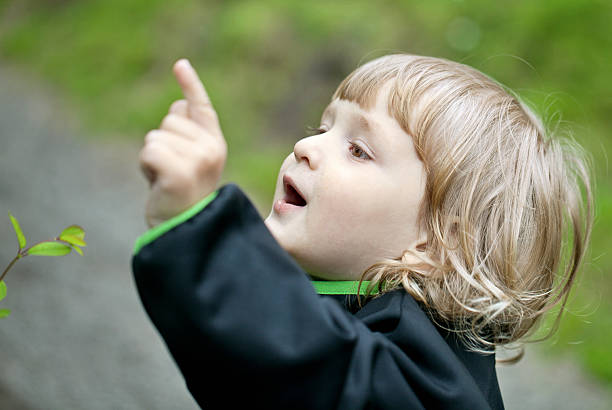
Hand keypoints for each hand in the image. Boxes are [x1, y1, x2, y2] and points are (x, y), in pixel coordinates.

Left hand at [139, 59, 226, 227]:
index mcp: (215, 144)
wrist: (186, 230)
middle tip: (171, 172)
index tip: (179, 64)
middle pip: (169, 122)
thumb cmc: (182, 195)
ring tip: (166, 180)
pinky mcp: (180, 172)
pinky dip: (146, 167)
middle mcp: (211, 149)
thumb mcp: (188, 161)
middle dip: (161, 144)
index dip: (190, 85)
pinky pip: (149, 151)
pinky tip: (158, 184)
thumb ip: (185, 134)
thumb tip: (177, 106)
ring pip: (156, 137)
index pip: (201, 108)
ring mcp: (198, 160)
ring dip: (152, 158)